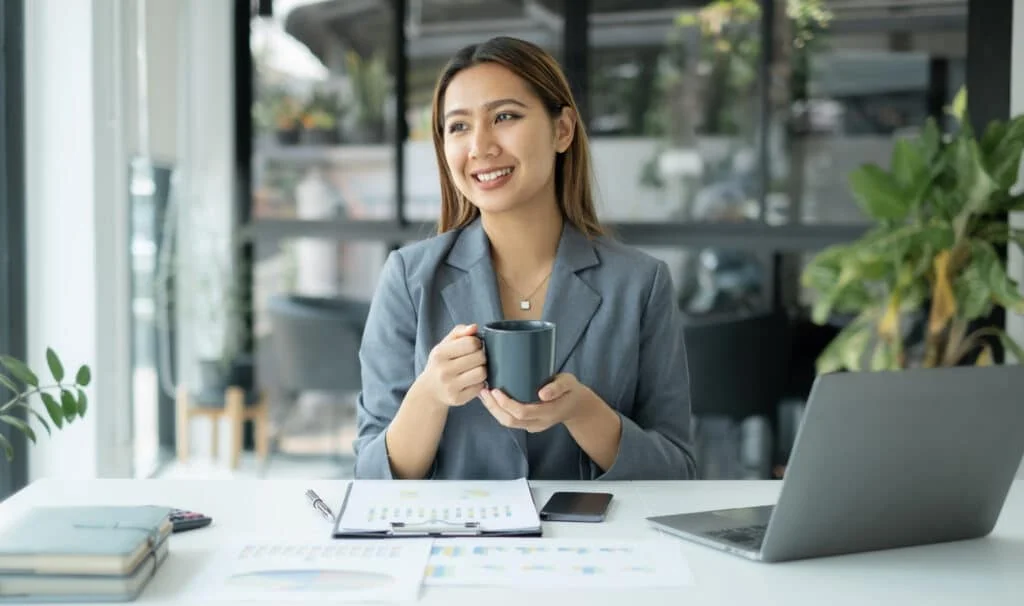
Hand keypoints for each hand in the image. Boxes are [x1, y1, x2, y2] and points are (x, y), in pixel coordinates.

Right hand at [416, 324, 486, 408]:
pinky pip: (480, 387)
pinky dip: (480, 383)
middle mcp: (443, 370)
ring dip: (483, 370)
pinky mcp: (458, 399)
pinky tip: (473, 381)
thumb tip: (474, 327)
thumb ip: (459, 332)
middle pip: (479, 357)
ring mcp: (450, 386)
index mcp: (440, 354)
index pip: (471, 343)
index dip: (477, 343)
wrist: (429, 391)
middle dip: (482, 356)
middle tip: (476, 359)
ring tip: (476, 369)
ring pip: (482, 373)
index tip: (474, 346)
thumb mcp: (444, 345)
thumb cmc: (440, 363)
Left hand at [479, 373, 594, 432]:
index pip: (522, 412)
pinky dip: (498, 411)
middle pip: (510, 421)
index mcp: (547, 413)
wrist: (577, 407)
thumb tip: (542, 393)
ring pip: (508, 423)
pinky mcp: (528, 423)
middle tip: (484, 391)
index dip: (507, 403)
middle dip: (494, 407)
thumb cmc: (571, 391)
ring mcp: (532, 425)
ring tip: (483, 394)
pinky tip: (491, 399)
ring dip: (493, 410)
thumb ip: (558, 387)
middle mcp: (537, 422)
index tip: (496, 390)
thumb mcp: (569, 383)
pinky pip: (510, 420)